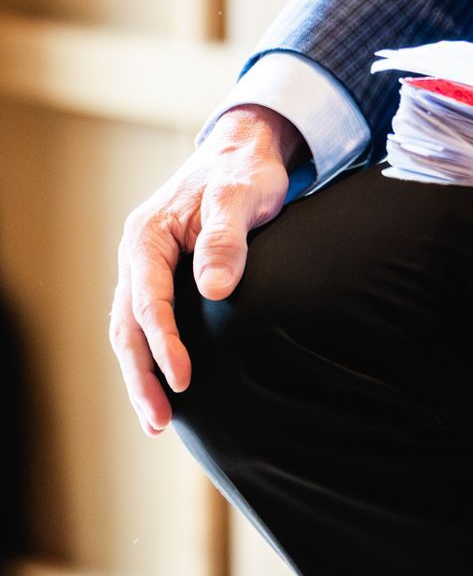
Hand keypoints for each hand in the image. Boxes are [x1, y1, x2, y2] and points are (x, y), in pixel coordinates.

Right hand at [109, 106, 303, 434]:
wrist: (242, 154)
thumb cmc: (243, 173)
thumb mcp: (241, 196)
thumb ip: (228, 240)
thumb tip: (216, 291)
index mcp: (147, 237)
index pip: (150, 301)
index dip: (164, 344)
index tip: (184, 380)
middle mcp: (136, 255)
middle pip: (127, 326)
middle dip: (141, 376)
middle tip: (160, 421)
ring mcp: (144, 269)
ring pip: (130, 330)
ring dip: (141, 375)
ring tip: (159, 420)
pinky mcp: (160, 278)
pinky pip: (145, 324)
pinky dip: (151, 356)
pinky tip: (166, 386)